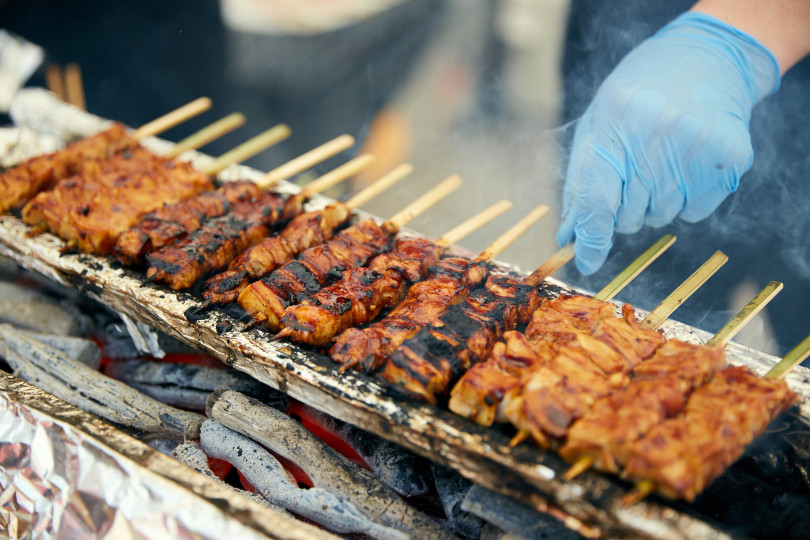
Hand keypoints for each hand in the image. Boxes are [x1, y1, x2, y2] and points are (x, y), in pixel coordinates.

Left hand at [557, 12, 779, 274]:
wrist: (704, 58)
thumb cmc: (637, 97)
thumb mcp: (598, 126)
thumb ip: (581, 182)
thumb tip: (570, 237)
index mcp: (615, 122)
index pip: (598, 199)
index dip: (591, 238)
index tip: (586, 262)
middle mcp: (657, 132)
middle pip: (630, 216)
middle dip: (624, 208)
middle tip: (633, 174)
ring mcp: (698, 143)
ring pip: (662, 217)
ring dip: (655, 203)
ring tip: (661, 162)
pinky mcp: (730, 155)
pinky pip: (695, 212)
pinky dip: (686, 200)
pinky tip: (686, 164)